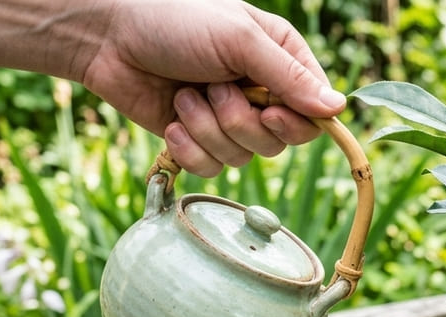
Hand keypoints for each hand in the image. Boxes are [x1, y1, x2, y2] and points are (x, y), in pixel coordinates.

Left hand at [79, 0, 344, 175]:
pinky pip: (211, 168)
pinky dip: (188, 147)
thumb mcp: (239, 39)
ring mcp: (228, 118)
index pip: (314, 113)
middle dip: (239, 122)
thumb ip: (289, 76)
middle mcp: (260, 93)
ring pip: (243, 158)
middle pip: (278, 142)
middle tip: (212, 89)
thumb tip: (338, 109)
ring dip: (207, 129)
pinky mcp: (197, 139)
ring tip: (184, 95)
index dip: (293, 122)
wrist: (106, 35)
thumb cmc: (173, 20)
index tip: (267, 110)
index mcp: (281, 61)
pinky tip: (171, 120)